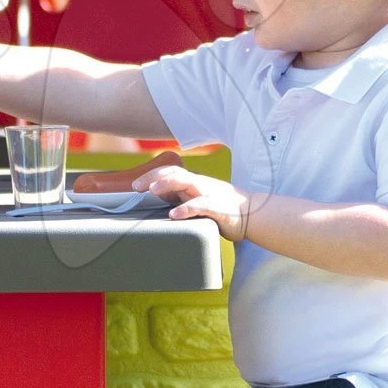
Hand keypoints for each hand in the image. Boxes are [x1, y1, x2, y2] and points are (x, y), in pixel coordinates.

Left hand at [134, 166, 250, 242]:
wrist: (253, 213)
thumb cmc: (222, 208)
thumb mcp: (198, 199)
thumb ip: (181, 197)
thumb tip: (159, 199)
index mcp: (193, 182)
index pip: (169, 172)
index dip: (151, 175)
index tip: (134, 185)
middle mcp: (199, 184)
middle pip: (173, 173)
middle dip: (152, 177)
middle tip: (135, 186)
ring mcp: (208, 194)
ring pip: (185, 183)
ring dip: (166, 185)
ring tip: (151, 191)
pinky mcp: (217, 207)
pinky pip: (200, 205)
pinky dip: (186, 208)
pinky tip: (173, 214)